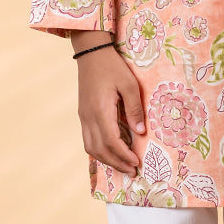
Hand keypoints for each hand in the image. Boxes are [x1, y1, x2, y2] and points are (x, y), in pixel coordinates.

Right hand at [74, 42, 145, 175]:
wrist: (91, 53)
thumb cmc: (112, 66)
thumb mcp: (130, 84)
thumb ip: (134, 109)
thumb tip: (140, 133)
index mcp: (100, 110)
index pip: (111, 142)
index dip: (123, 155)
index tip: (136, 163)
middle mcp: (88, 117)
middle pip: (100, 150)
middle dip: (116, 163)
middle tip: (133, 171)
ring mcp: (83, 117)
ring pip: (91, 148)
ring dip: (107, 160)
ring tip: (123, 165)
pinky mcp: (83, 114)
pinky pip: (88, 139)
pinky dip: (99, 151)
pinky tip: (111, 152)